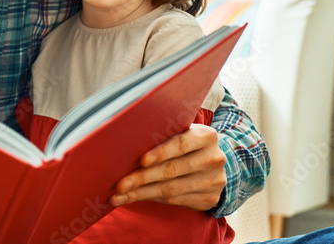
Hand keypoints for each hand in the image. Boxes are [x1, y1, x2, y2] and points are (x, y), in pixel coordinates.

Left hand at [110, 124, 226, 210]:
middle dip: (142, 178)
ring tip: (120, 195)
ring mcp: (213, 181)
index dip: (160, 152)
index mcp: (206, 136)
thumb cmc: (187, 144)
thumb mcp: (182, 133)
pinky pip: (175, 201)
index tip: (142, 160)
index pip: (181, 144)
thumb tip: (126, 144)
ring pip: (171, 189)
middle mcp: (213, 158)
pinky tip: (133, 198)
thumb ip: (163, 135)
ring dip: (141, 193)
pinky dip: (151, 199)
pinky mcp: (209, 199)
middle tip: (120, 184)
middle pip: (172, 170)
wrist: (214, 163)